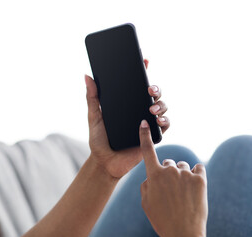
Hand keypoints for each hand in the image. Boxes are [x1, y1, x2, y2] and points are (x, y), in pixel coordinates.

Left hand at [85, 59, 169, 178]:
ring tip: (151, 107)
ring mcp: (147, 122)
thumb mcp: (94, 117)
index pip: (136, 85)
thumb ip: (92, 97)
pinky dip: (164, 121)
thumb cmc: (99, 140)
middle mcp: (138, 110)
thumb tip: (87, 76)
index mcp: (126, 104)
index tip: (145, 59)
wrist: (105, 162)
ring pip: (161, 106)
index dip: (143, 71)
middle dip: (155, 88)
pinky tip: (157, 120)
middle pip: (153, 93)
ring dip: (160, 104)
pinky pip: (164, 125)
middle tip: (149, 88)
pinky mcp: (153, 136)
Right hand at [139, 120, 207, 236]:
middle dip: (168, 173)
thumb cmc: (161, 219)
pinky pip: (198, 169)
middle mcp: (169, 171)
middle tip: (171, 191)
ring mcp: (186, 174)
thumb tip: (152, 176)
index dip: (144, 135)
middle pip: (168, 163)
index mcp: (153, 175)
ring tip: (183, 195)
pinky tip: (195, 188)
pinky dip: (196, 175)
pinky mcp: (201, 179)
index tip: (144, 123)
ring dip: (182, 176)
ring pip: (183, 167)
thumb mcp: (145, 202)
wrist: (183, 234)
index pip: (147, 150)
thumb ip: (146, 184)